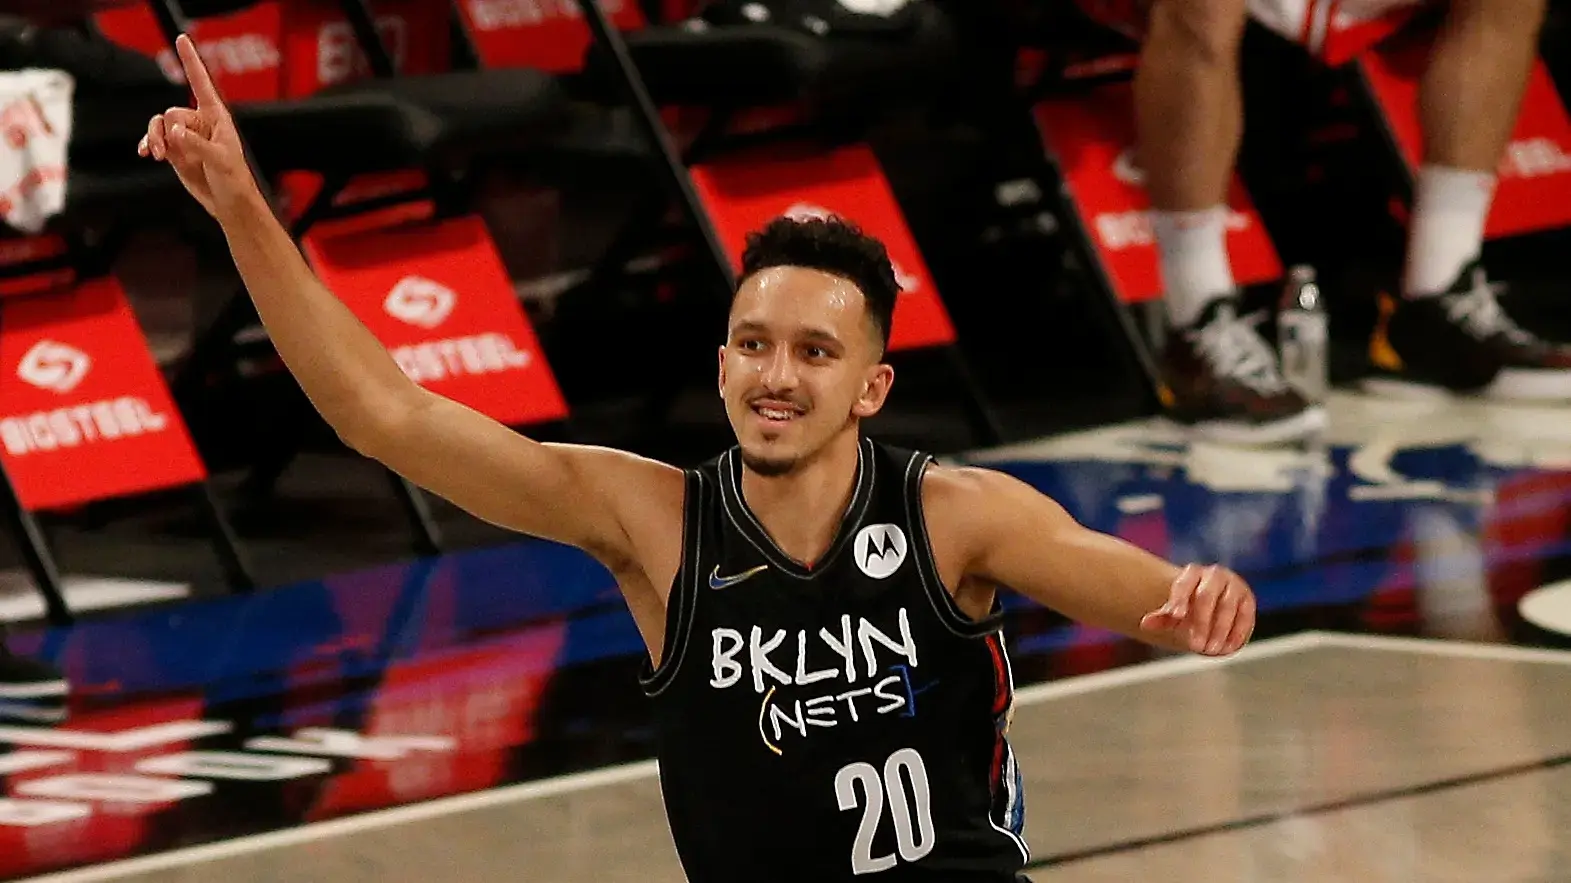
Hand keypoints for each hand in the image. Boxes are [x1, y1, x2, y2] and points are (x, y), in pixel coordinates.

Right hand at [137, 34, 257, 218]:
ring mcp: (185, 137)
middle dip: (167, 130)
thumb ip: (196, 144)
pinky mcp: (175, 151)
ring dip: (153, 137)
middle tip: (170, 148)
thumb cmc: (234, 179)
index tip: (182, 39)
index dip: (191, 61)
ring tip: (154, 154)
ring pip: (159, 125)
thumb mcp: (219, 160)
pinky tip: (145, 154)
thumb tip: (174, 132)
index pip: (200, 83)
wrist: (228, 203)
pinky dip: (147, 144)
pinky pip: (154, 140)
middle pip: (171, 113)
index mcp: (216, 116)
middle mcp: (199, 122)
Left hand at [1139, 563, 1255, 655]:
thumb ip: (1162, 618)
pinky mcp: (1248, 599)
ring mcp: (1234, 585)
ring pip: (1227, 607)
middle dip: (1200, 623)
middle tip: (1194, 646)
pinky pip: (1244, 616)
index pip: (1183, 585)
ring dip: (1218, 631)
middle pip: (1205, 596)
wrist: (1216, 607)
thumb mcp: (1176, 613)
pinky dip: (1236, 633)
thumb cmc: (1190, 609)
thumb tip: (1144, 624)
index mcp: (1192, 573)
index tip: (1176, 617)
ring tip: (1209, 651)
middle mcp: (1214, 575)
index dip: (1179, 600)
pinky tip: (1228, 648)